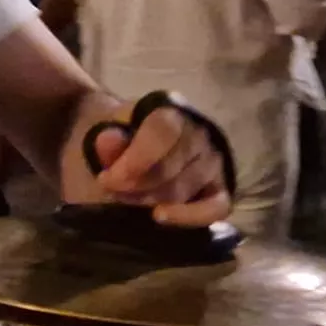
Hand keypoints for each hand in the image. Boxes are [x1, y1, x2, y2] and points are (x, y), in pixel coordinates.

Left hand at [88, 99, 231, 227]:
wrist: (129, 151)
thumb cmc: (119, 141)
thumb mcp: (105, 136)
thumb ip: (106, 141)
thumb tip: (109, 139)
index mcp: (170, 108)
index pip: (163, 130)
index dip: (135, 160)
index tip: (108, 179)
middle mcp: (199, 131)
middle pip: (171, 166)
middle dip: (137, 185)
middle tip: (113, 191)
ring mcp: (213, 160)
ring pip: (184, 189)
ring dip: (151, 200)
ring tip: (127, 200)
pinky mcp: (220, 189)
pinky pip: (217, 207)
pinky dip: (190, 216)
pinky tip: (161, 216)